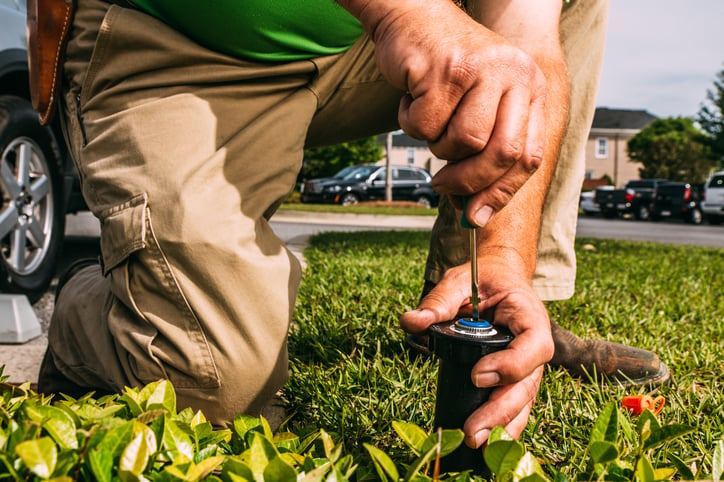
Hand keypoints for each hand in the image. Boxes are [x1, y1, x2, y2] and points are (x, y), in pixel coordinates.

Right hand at [367, 1, 547, 225]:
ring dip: (436, 144)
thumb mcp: (478, 107)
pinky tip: (412, 98)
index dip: (501, 192)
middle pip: (501, 153)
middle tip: (442, 185)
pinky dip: (411, 121)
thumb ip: (484, 154)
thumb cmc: (446, 71)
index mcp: (532, 88)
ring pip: (462, 142)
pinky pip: (426, 124)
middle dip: (468, 181)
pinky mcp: (446, 68)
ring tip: (429, 120)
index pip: (528, 156)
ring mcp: (483, 69)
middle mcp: (516, 74)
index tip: (475, 215)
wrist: (412, 19)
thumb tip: (475, 215)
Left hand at [400, 256, 552, 446]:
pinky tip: (485, 442)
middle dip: (500, 411)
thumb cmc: (483, 279)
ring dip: (501, 426)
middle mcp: (535, 346)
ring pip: (522, 401)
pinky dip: (501, 424)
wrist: (499, 279)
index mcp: (529, 317)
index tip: (476, 376)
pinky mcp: (515, 378)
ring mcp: (528, 365)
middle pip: (527, 384)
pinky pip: (513, 404)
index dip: (509, 365)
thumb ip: (439, 300)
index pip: (532, 346)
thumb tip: (412, 321)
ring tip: (476, 445)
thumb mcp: (460, 280)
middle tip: (471, 432)